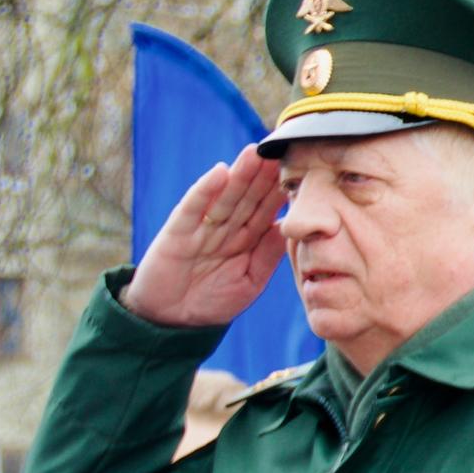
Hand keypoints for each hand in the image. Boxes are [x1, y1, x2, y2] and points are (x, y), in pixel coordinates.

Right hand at [121, 147, 286, 327]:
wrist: (172, 322)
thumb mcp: (249, 281)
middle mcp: (225, 229)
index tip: (301, 170)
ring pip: (225, 197)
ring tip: (255, 153)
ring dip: (240, 174)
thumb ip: (267, 255)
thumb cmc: (212, 302)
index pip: (266, 210)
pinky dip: (205, 190)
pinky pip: (192, 208)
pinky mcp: (176, 233)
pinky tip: (220, 172)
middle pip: (247, 197)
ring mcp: (201, 228)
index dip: (281, 191)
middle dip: (264, 174)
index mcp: (245, 240)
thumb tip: (289, 226)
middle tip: (281, 150)